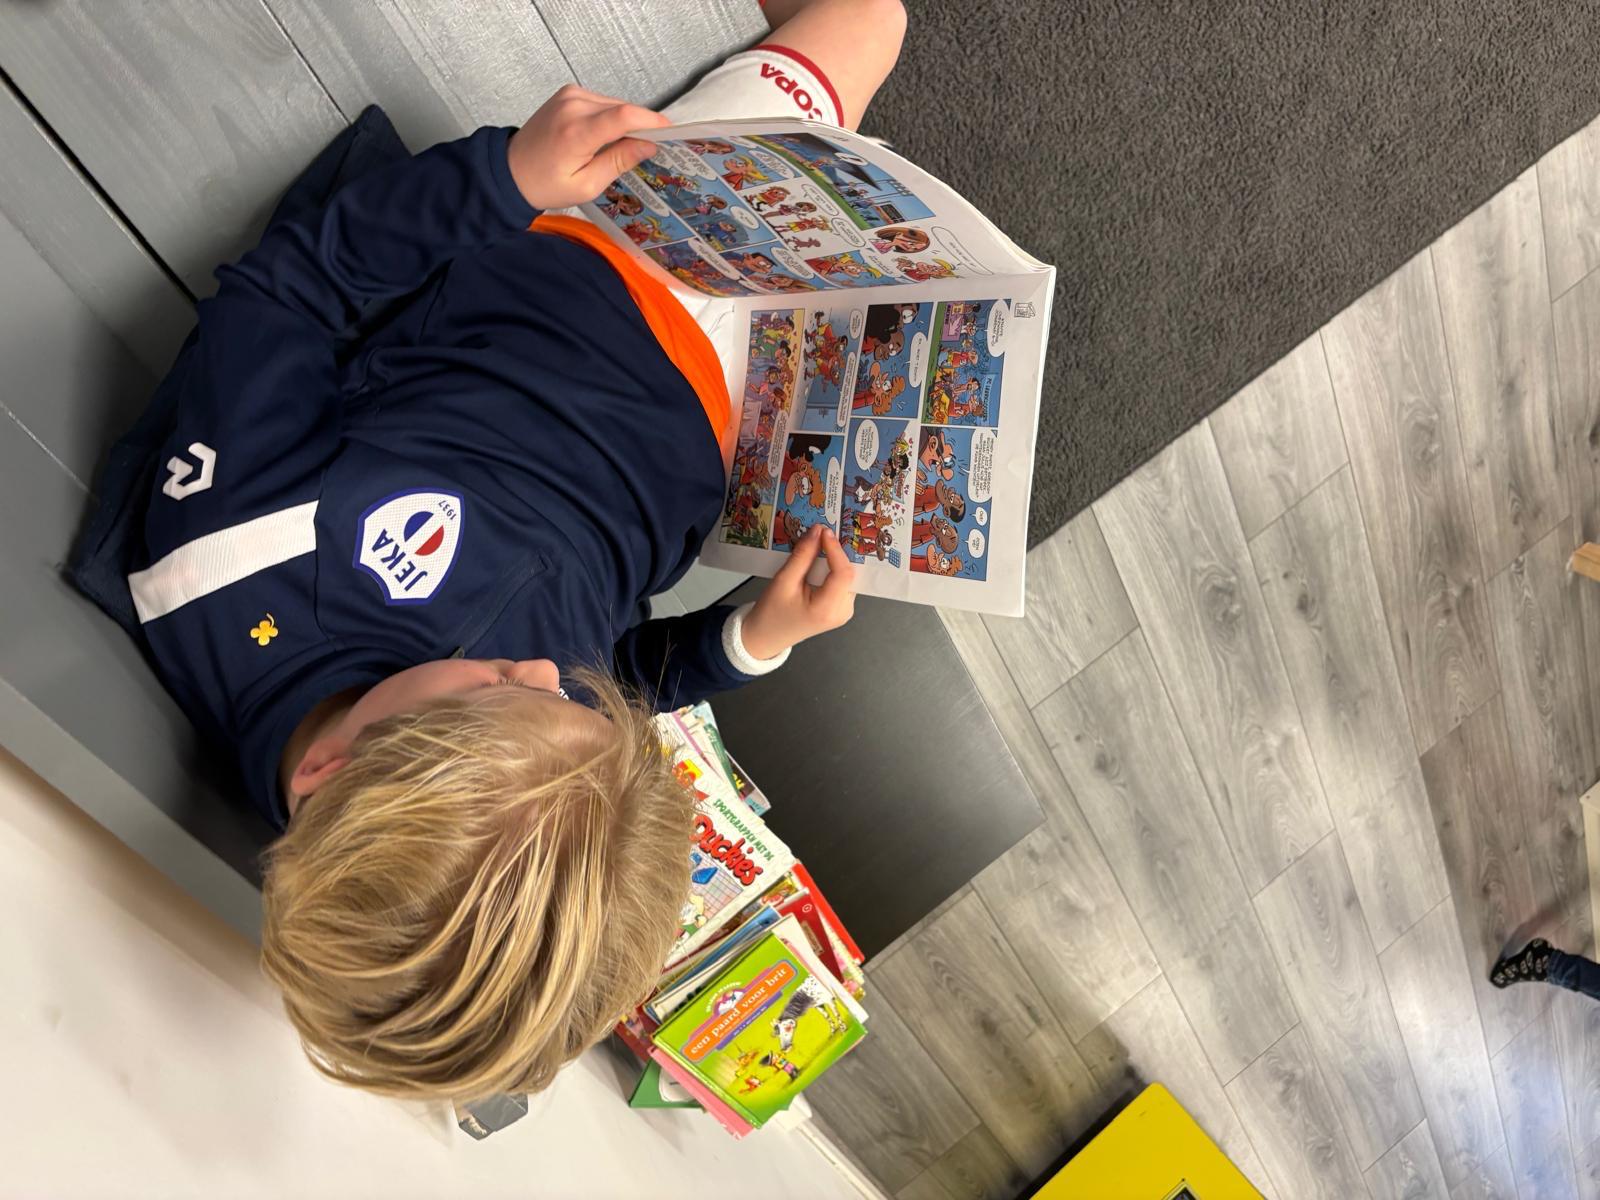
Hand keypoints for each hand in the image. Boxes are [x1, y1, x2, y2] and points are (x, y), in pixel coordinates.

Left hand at [507, 85, 669, 209]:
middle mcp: (573, 105)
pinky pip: (601, 102)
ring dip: (626, 122)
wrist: (509, 171)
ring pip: (614, 104)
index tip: (671, 133)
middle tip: (652, 147)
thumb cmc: (546, 185)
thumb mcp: (587, 185)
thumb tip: (648, 145)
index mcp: (576, 132)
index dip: (652, 122)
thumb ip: (618, 161)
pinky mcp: (568, 93)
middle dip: (641, 126)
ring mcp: (569, 95)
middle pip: (623, 108)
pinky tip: (608, 136)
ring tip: (627, 146)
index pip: (624, 116)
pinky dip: (611, 116)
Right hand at [742, 526, 856, 659]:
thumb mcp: (783, 581)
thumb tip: (817, 532)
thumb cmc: (771, 614)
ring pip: (847, 577)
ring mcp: (844, 612)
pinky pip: (843, 583)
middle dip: (836, 553)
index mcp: (827, 609)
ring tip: (819, 547)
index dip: (836, 549)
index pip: (843, 573)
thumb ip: (802, 555)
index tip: (824, 532)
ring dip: (834, 561)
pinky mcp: (841, 608)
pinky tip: (820, 563)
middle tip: (821, 535)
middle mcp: (841, 612)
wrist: (766, 636)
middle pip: (848, 574)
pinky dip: (832, 570)